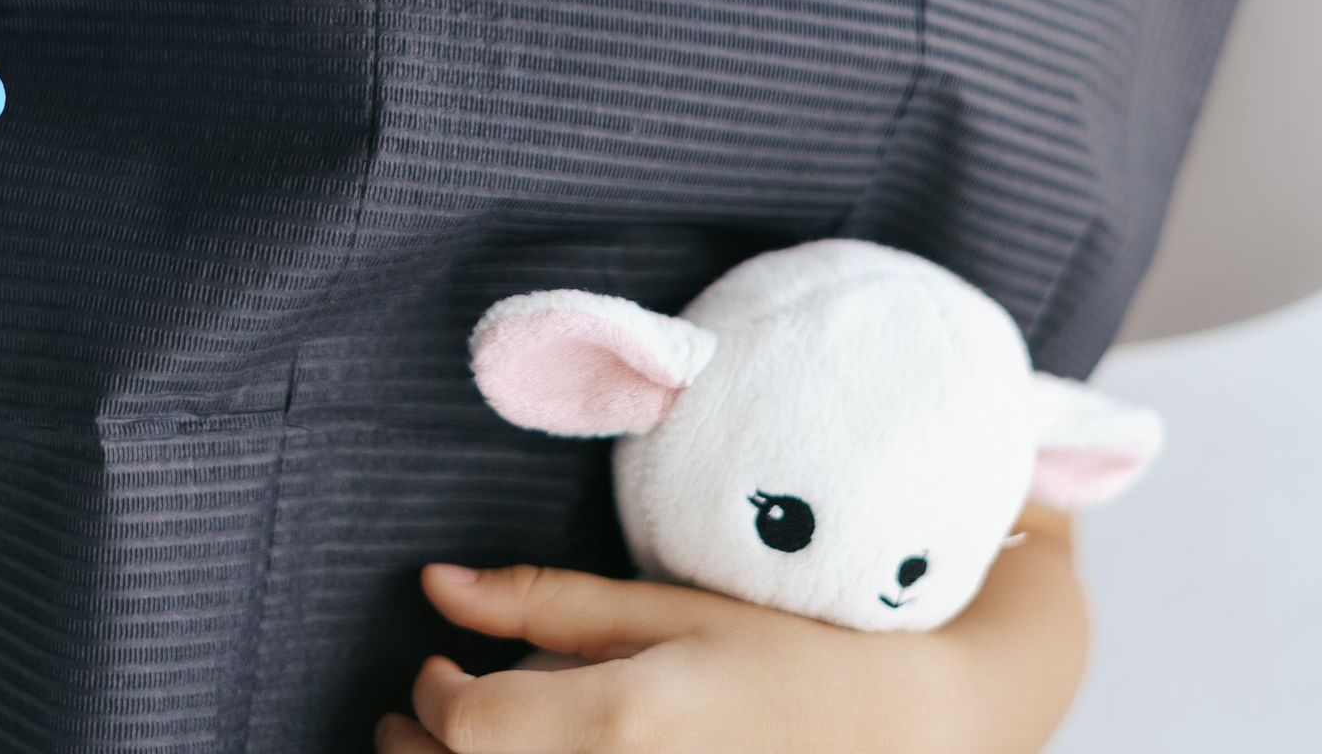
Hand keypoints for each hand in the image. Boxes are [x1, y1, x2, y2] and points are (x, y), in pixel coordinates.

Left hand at [375, 563, 944, 753]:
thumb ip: (546, 602)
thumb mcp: (665, 608)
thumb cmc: (788, 653)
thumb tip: (435, 584)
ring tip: (466, 746)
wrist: (903, 733)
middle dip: (421, 751)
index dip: (431, 693)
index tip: (436, 665)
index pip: (468, 725)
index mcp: (619, 724)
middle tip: (418, 716)